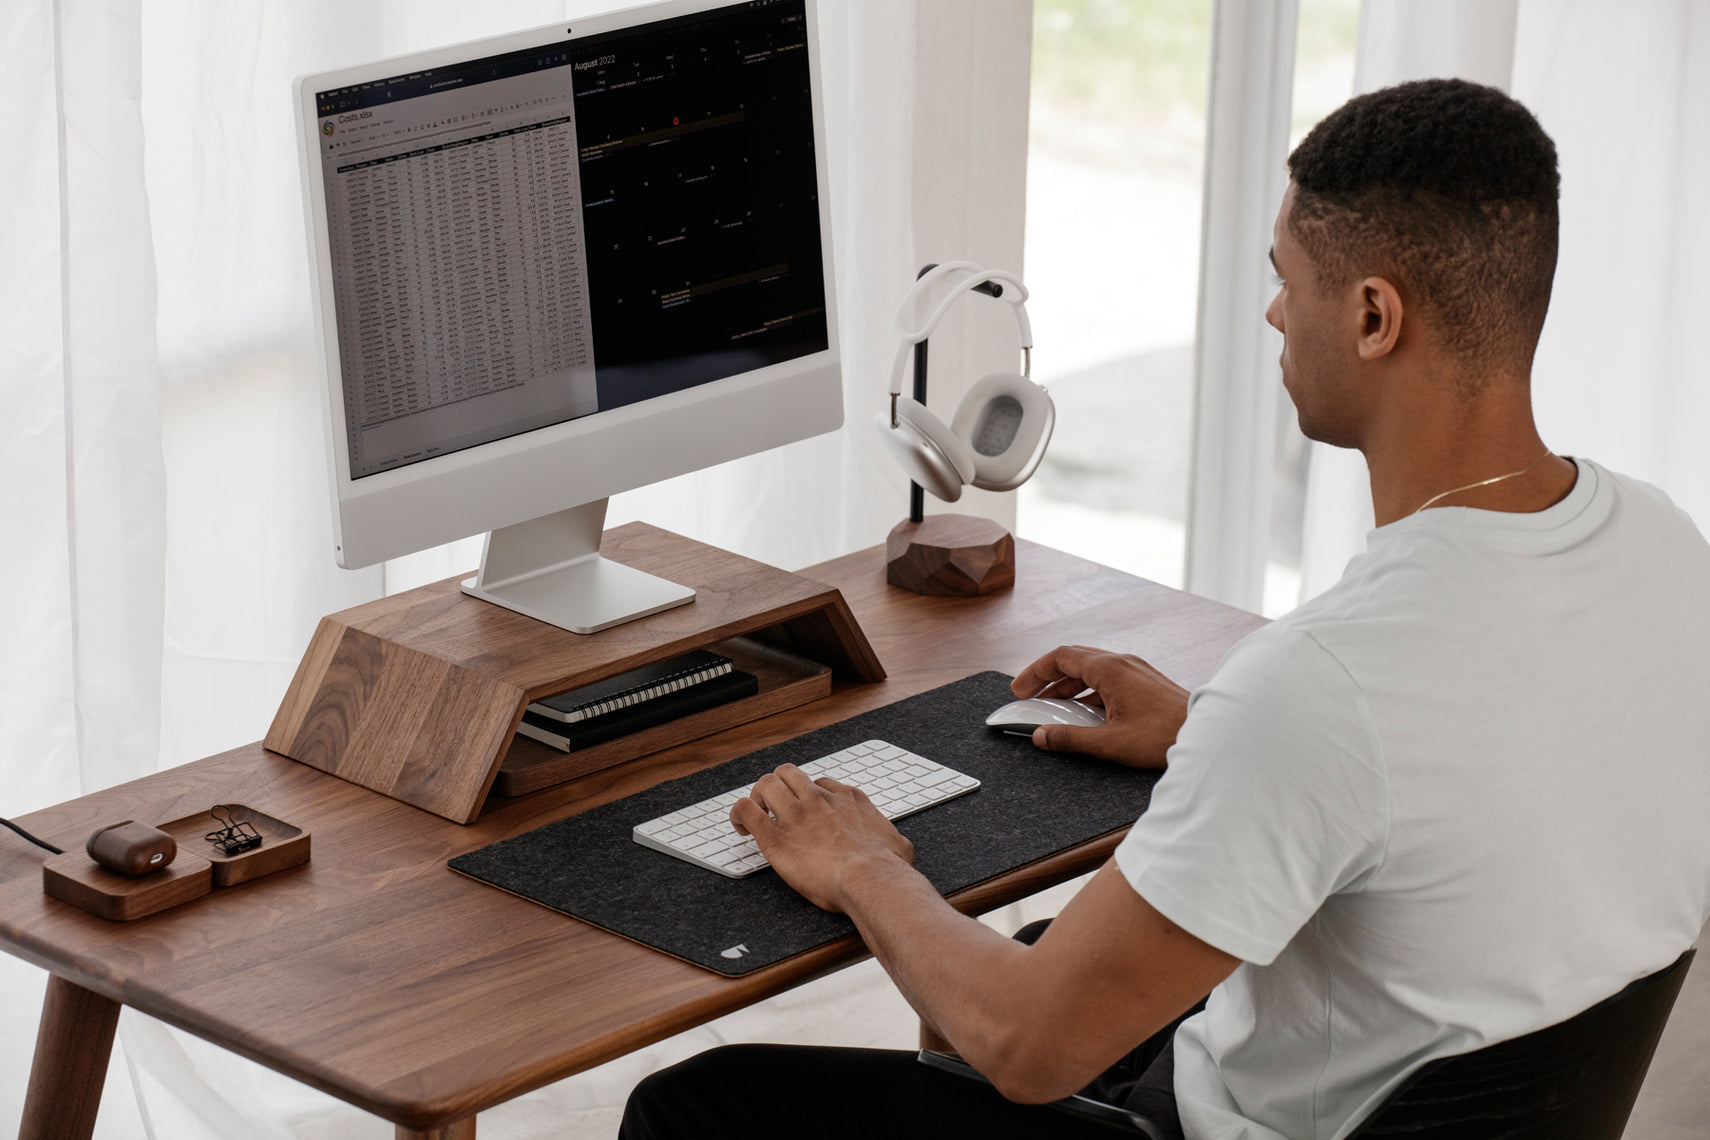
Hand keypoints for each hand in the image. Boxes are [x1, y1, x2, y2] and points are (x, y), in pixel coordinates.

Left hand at [731, 764, 915, 911]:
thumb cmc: (887, 867)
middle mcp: (819, 800)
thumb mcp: (900, 844)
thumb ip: (894, 840)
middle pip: (788, 774)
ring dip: (758, 796)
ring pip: (765, 785)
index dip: (809, 794)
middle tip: (774, 805)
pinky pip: (748, 812)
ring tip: (756, 813)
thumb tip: (900, 846)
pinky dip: (740, 814)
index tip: (806, 807)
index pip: (821, 783)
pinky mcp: (775, 839)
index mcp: (847, 799)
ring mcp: (795, 816)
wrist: (870, 879)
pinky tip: (740, 825)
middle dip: (778, 785)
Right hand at [1010, 645, 1188, 767]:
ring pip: (1091, 668)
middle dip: (1047, 676)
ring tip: (1051, 705)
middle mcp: (1122, 662)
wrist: (1207, 734)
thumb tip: (1041, 736)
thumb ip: (1071, 738)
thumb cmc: (1164, 736)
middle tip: (1028, 695)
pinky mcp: (1144, 681)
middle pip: (1073, 659)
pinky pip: (1107, 677)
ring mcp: (1135, 669)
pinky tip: (1084, 711)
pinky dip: (1088, 690)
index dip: (1035, 672)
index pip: (1060, 657)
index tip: (1019, 689)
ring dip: (1067, 684)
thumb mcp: (1110, 742)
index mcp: (1110, 669)